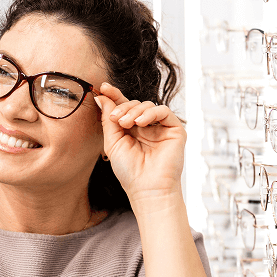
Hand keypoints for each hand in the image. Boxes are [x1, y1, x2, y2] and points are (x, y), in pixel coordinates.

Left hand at [95, 83, 186, 201]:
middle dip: (122, 107)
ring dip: (134, 111)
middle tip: (116, 118)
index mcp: (131, 129)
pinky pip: (163, 111)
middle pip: (134, 104)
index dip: (114, 95)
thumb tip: (101, 97)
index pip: (123, 107)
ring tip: (126, 124)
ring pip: (147, 105)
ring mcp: (160, 128)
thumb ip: (108, 120)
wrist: (146, 188)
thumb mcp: (112, 143)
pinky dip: (151, 113)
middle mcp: (146, 127)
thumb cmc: (129, 171)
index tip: (103, 87)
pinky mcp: (174, 130)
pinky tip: (141, 123)